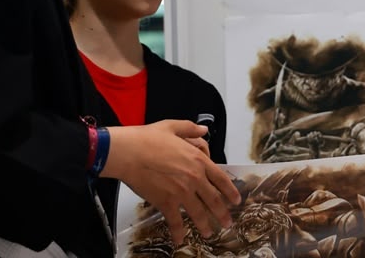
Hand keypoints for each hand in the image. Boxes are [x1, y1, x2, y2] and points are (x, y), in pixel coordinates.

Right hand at [103, 121, 240, 245]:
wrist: (128, 152)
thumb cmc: (146, 139)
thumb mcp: (171, 127)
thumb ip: (190, 129)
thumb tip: (204, 129)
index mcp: (198, 160)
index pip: (221, 179)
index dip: (230, 191)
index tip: (236, 200)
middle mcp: (194, 178)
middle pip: (214, 200)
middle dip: (222, 213)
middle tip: (227, 222)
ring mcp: (181, 192)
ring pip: (199, 213)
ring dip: (205, 225)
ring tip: (209, 233)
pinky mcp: (166, 203)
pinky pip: (175, 221)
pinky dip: (178, 232)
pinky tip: (180, 238)